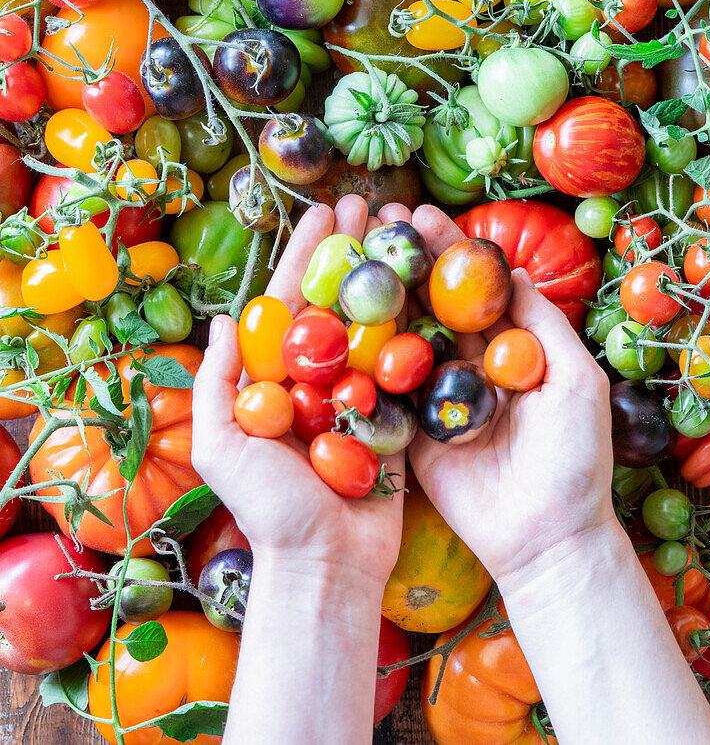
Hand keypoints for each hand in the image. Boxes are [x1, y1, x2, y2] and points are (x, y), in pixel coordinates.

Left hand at [191, 195, 404, 588]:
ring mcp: (359, 392)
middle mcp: (315, 376)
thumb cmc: (269, 512)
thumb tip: (224, 319)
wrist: (327, 566)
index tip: (324, 213)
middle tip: (369, 204)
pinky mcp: (396, 413)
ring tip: (403, 229)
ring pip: (373, 320)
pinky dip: (417, 322)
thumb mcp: (222, 447)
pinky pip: (405, 361)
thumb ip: (217, 384)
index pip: (288, 301)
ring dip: (387, 273)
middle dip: (349, 251)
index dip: (305, 255)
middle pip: (335, 300)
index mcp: (273, 378)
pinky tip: (430, 283)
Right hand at [389, 203, 614, 587]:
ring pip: (405, 338)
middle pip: (433, 304)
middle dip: (407, 262)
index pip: (473, 289)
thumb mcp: (575, 379)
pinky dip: (366, 356)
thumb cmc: (575, 457)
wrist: (546, 537)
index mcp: (509, 350)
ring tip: (352, 254)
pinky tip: (341, 317)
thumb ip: (542, 323)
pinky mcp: (410, 431)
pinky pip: (386, 387)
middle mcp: (469, 367)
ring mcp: (436, 397)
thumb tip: (510, 269)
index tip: (421, 215)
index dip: (448, 251)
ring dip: (381, 297)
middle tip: (376, 222)